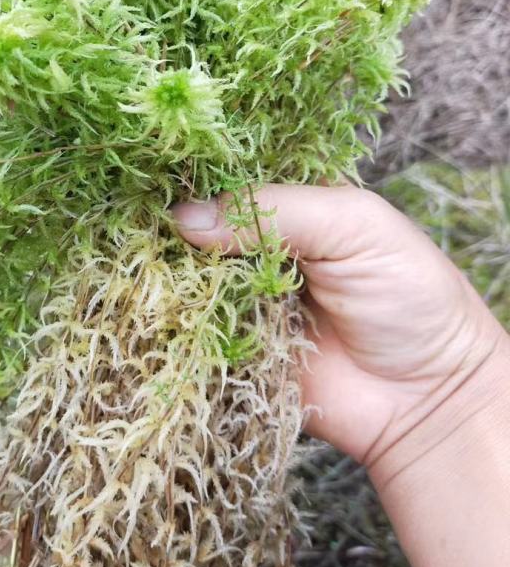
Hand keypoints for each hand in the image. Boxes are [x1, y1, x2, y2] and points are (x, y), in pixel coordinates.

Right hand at [172, 185, 505, 468]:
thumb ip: (274, 212)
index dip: (197, 173)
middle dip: (174, 226)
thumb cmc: (408, 296)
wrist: (427, 399)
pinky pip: (190, 333)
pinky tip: (153, 310)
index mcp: (294, 207)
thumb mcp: (352, 226)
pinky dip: (173, 325)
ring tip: (138, 265)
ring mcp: (243, 300)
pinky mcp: (232, 350)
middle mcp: (261, 249)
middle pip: (199, 227)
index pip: (233, 177)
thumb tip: (185, 218)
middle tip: (140, 222)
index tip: (153, 167)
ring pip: (186, 279)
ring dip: (167, 276)